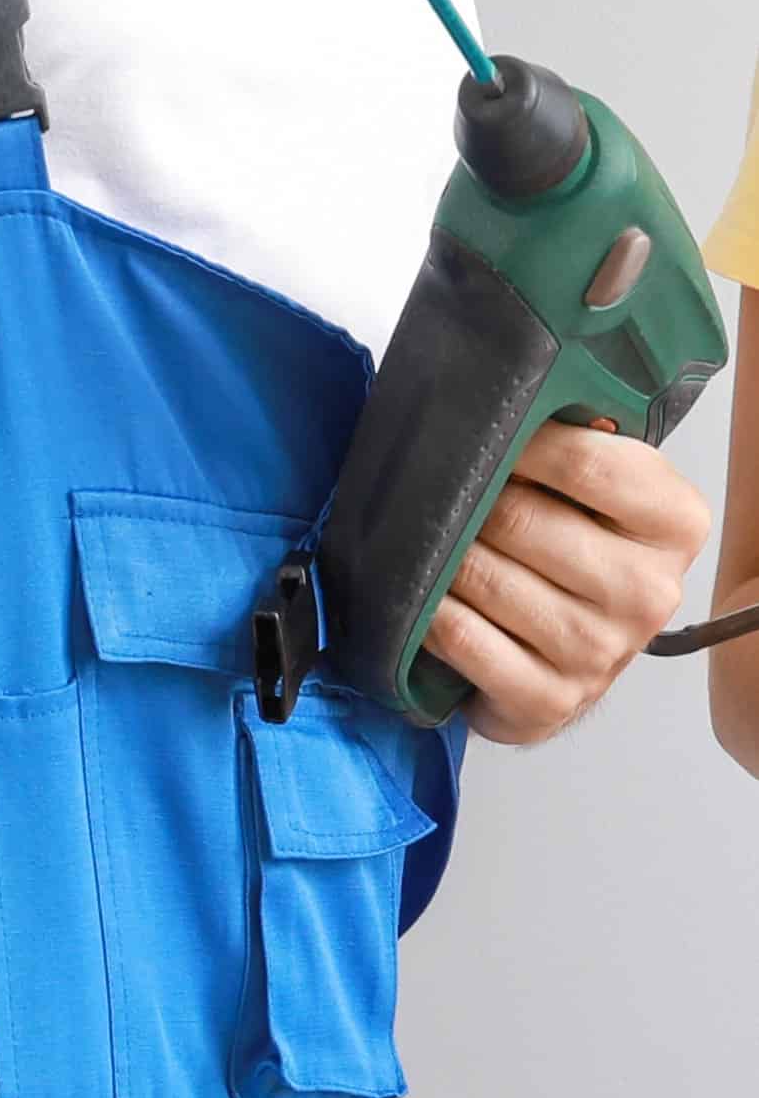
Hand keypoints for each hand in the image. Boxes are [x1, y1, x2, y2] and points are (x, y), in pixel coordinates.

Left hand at [428, 419, 710, 744]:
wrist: (571, 654)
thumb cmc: (577, 552)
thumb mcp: (599, 489)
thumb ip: (574, 442)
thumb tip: (502, 396)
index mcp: (674, 523)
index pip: (586, 462)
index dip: (516, 440)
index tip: (478, 428)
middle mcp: (649, 591)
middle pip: (522, 520)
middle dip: (466, 501)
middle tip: (438, 491)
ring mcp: (601, 652)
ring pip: (483, 578)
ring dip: (438, 556)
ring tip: (427, 542)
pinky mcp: (549, 701)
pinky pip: (460, 637)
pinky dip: (427, 611)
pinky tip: (422, 598)